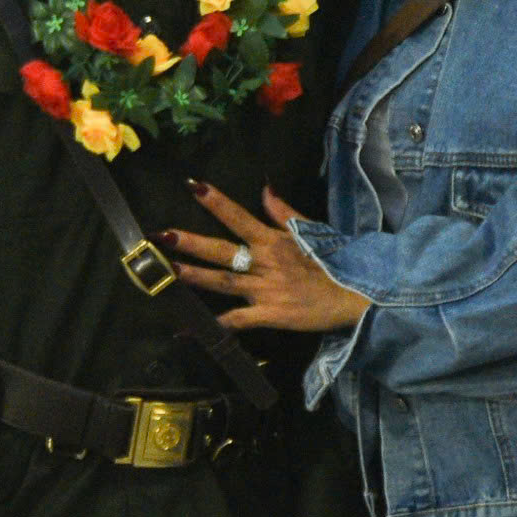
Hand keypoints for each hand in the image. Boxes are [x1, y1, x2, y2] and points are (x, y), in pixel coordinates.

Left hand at [165, 181, 369, 333]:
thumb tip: (264, 188)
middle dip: (191, 242)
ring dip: (194, 276)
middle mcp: (265, 263)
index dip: (216, 202)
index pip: (240, 217)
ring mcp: (265, 290)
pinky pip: (235, 322)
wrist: (355, 295)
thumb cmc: (335, 262)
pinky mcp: (268, 315)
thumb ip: (284, 212)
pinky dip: (211, 327)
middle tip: (161, 234)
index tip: (193, 186)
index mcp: (274, 240)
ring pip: (223, 282)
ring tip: (168, 270)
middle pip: (222, 250)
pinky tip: (186, 330)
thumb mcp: (312, 231)